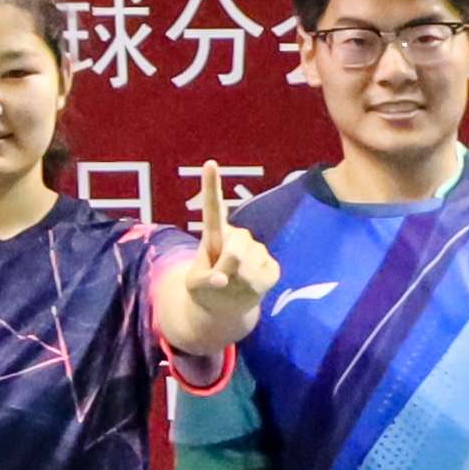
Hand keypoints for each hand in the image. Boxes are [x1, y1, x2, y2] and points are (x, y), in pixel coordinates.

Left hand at [165, 160, 276, 340]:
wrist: (226, 306)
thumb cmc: (205, 291)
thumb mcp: (196, 287)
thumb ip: (206, 280)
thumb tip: (222, 279)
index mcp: (214, 236)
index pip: (213, 209)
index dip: (211, 185)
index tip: (209, 163)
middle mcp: (237, 237)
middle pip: (236, 248)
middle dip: (229, 266)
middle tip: (223, 279)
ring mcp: (256, 249)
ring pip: (250, 262)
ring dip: (241, 279)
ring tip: (235, 284)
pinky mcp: (272, 264)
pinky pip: (266, 274)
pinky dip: (256, 285)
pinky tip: (251, 286)